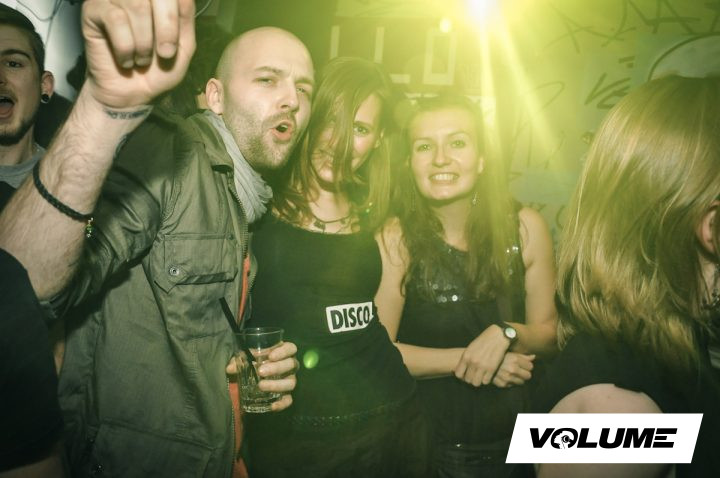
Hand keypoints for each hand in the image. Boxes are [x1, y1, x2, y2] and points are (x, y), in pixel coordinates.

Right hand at [81, 0, 195, 107]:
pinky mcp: (93, 9)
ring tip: (142, 58)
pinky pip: (114, 18)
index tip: (174, 47)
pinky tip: (125, 59)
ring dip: (144, 41)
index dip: (176, 18)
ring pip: (136, 5)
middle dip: (166, 28)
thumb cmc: (159, 69)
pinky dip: (125, 46)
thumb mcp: (184, 46)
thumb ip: (186, 17)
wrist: (132, 93)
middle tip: (164, 54)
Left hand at [226, 341, 298, 411]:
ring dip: (277, 384)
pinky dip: (282, 403)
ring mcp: (289, 380)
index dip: (284, 351)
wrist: (251, 378)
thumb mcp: (245, 359)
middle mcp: (289, 366)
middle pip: (291, 364)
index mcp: (282, 352)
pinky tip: (272, 406)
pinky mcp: (287, 395)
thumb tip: (230, 368)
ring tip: (261, 386)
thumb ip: (238, 361)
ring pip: (291, 382)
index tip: (270, 356)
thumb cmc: (252, 362)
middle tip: (260, 371)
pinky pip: (288, 400)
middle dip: (277, 367)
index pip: (290, 348)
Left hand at [454, 324, 510, 386]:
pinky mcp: (492, 369)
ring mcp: (482, 366)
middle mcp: (473, 362)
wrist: (498, 337)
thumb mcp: (471, 347)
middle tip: (475, 375)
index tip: (466, 374)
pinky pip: (486, 381)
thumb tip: (462, 368)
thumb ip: (466, 358)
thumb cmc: (483, 341)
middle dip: (471, 379)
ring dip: (478, 381)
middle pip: (468, 380)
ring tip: (481, 376)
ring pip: (476, 383)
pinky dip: (486, 380)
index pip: (459, 374)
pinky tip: (487, 375)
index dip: (462, 376)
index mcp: (466, 356)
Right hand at [492, 352, 534, 387]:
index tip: (523, 365)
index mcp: (515, 359)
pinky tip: (506, 377)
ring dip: (519, 379)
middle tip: (520, 371)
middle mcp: (512, 369)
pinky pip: (512, 385)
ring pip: (521, 382)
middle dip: (525, 373)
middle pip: (528, 376)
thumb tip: (534, 357)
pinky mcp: (503, 384)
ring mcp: (507, 377)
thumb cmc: (498, 356)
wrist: (483, 363)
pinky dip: (511, 382)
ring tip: (513, 374)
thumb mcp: (510, 353)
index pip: (530, 367)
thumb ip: (523, 356)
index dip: (527, 366)